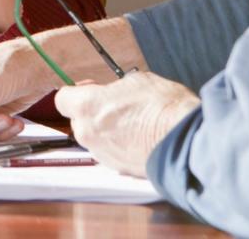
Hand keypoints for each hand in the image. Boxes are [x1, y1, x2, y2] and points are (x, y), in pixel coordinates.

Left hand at [54, 72, 198, 177]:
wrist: (187, 143)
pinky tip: (140, 137)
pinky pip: (111, 152)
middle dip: (92, 111)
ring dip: (107, 129)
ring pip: (95, 137)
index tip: (92, 87)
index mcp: (87, 107)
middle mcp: (88, 133)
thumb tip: (116, 92)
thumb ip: (117, 88)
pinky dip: (120, 145)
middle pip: (78, 120)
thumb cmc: (164, 109)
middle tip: (116, 103)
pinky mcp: (117, 169)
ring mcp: (102, 154)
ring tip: (133, 121)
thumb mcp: (138, 80)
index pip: (62, 98)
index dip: (76, 90)